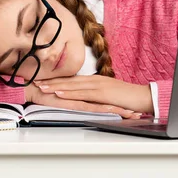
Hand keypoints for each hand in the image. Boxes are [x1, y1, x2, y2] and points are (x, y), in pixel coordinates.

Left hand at [34, 74, 153, 114]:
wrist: (143, 97)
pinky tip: (59, 94)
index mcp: (94, 80)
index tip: (43, 79)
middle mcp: (94, 80)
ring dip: (55, 86)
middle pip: (68, 80)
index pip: (72, 79)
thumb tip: (85, 99)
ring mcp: (97, 86)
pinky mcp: (102, 93)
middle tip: (34, 80)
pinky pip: (82, 93)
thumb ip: (95, 95)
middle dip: (51, 80)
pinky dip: (69, 93)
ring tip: (41, 87)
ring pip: (72, 85)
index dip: (56, 79)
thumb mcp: (108, 94)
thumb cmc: (128, 97)